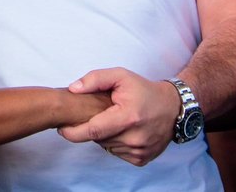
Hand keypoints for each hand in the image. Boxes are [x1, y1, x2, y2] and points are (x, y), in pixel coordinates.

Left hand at [58, 68, 179, 166]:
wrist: (173, 108)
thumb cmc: (144, 90)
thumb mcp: (120, 76)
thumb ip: (95, 79)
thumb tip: (73, 89)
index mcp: (128, 117)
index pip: (92, 130)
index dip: (73, 132)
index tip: (62, 128)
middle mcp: (134, 137)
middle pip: (98, 138)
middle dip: (92, 127)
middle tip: (100, 114)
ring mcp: (138, 151)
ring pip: (106, 146)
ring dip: (105, 135)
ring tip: (115, 120)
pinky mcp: (141, 159)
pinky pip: (117, 153)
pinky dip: (115, 143)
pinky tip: (124, 130)